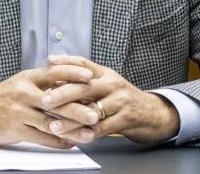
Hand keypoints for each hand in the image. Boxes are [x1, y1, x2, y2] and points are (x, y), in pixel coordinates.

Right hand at [0, 64, 99, 147]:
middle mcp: (23, 93)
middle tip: (95, 114)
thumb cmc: (4, 97)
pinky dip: (58, 141)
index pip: (53, 72)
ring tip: (89, 134)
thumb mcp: (21, 83)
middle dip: (78, 109)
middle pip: (55, 101)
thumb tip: (73, 85)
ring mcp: (19, 112)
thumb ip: (43, 83)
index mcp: (27, 78)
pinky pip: (42, 137)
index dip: (72, 73)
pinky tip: (70, 143)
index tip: (90, 75)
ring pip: (51, 122)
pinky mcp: (16, 129)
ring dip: (73, 130)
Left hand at [41, 54, 180, 144]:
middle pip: (85, 86)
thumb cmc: (123, 99)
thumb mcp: (106, 85)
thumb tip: (54, 81)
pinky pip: (105, 127)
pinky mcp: (127, 118)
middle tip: (45, 100)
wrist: (154, 113)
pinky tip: (78, 138)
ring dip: (72, 120)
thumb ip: (85, 83)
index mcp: (105, 73)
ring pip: (92, 110)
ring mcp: (121, 101)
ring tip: (55, 126)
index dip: (65, 61)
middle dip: (63, 93)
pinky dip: (90, 133)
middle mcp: (113, 84)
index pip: (83, 63)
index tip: (48, 62)